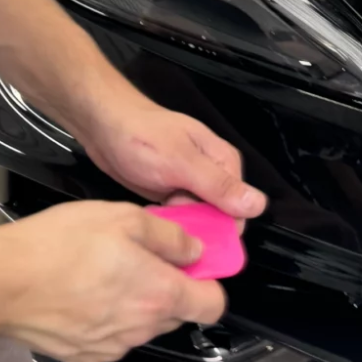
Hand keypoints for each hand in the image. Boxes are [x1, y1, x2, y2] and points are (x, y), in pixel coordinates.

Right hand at [0, 201, 225, 361]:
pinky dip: (109, 315)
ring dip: (138, 299)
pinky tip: (87, 288)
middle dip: (171, 285)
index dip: (212, 282)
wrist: (1, 281)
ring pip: (143, 323)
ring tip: (110, 266)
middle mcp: (139, 328)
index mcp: (159, 293)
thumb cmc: (58, 246)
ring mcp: (111, 346)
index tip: (200, 264)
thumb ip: (169, 236)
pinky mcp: (84, 354)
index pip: (213, 305)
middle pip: (178, 312)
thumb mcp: (126, 217)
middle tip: (148, 254)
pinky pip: (113, 335)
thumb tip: (192, 247)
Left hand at [79, 97, 266, 220]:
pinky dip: (169, 223)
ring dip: (182, 227)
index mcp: (224, 163)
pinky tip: (154, 221)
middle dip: (199, 229)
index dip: (222, 228)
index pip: (239, 209)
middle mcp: (212, 175)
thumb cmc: (141, 138)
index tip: (196, 236)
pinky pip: (179, 217)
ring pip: (198, 219)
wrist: (102, 125)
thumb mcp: (180, 163)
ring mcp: (190, 184)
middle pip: (220, 217)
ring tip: (158, 221)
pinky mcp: (171, 192)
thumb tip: (259, 205)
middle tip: (170, 225)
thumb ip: (218, 186)